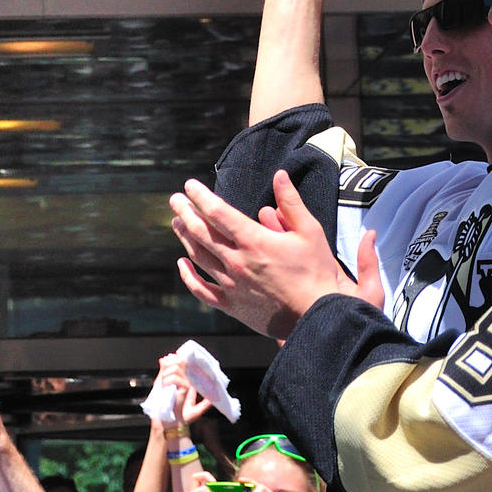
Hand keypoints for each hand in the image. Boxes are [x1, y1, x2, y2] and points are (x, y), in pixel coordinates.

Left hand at [156, 355, 212, 425]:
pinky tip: (164, 386)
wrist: (165, 421)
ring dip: (165, 374)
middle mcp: (185, 379)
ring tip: (162, 384)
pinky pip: (176, 378)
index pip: (179, 360)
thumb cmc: (163, 406)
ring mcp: (186, 384)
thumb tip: (163, 359)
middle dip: (167, 365)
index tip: (165, 361)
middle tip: (162, 377)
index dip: (172, 358)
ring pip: (176, 368)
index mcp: (180, 377)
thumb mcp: (161, 385)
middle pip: (178, 361)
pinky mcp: (185, 389)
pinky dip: (167, 380)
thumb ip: (163, 371)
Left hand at [171, 171, 361, 339]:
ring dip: (185, 237)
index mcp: (254, 241)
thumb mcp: (310, 230)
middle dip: (186, 212)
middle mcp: (237, 262)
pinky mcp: (231, 306)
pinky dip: (188, 276)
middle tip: (175, 200)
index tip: (189, 185)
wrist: (316, 316)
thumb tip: (279, 175)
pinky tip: (182, 263)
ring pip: (199, 257)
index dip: (201, 197)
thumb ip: (291, 202)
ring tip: (177, 222)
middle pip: (202, 233)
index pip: (218, 213)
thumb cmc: (315, 271)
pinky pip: (202, 290)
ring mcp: (231, 286)